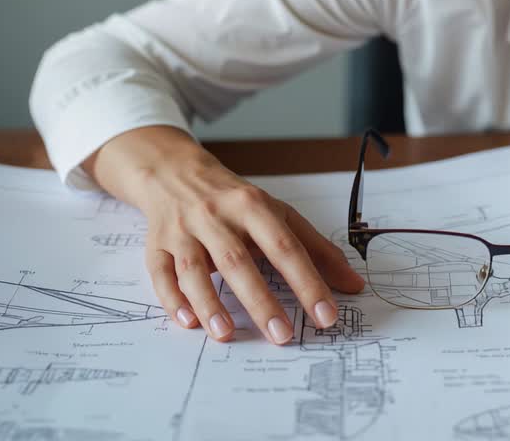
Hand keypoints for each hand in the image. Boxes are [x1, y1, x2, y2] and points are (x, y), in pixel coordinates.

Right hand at [85, 127, 364, 343]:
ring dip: (210, 303)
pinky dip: (172, 299)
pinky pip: (160, 274)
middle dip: (260, 300)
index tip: (326, 315)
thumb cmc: (237, 201)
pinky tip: (188, 323)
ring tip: (228, 334)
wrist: (176, 173)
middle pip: (239, 260)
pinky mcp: (155, 245)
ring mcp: (183, 231)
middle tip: (282, 336)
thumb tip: (354, 284)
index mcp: (253, 206)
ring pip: (193, 269)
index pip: (285, 246)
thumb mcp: (280, 214)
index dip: (307, 282)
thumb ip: (317, 249)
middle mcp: (216, 217)